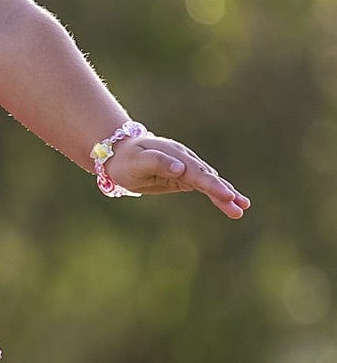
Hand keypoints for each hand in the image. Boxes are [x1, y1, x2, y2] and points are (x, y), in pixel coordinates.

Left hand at [102, 133, 250, 216]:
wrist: (119, 156)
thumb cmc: (127, 158)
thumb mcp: (138, 160)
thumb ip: (158, 162)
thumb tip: (181, 168)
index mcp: (175, 155)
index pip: (196, 172)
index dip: (212, 184)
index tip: (226, 195)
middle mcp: (185, 160)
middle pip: (208, 177)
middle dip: (224, 192)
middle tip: (240, 206)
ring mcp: (186, 168)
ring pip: (209, 182)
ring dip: (226, 195)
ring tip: (242, 208)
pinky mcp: (184, 178)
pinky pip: (204, 187)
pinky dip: (218, 195)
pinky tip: (231, 204)